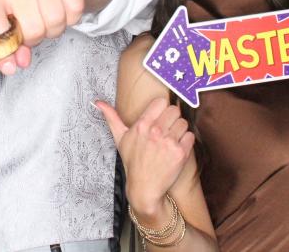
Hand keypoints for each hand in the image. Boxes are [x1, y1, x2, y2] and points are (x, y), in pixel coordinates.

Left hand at [0, 0, 83, 74]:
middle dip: (34, 37)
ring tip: (45, 16)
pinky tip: (60, 7)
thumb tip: (15, 66)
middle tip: (32, 26)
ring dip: (53, 28)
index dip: (3, 50)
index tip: (10, 54)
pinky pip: (75, 12)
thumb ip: (3, 38)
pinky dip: (70, 17)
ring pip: (56, 24)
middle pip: (32, 31)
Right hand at [95, 98, 193, 220]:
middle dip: (172, 119)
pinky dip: (186, 141)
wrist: (144, 188)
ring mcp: (168, 142)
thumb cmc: (133, 162)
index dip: (162, 109)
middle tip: (166, 130)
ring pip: (183, 123)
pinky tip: (176, 148)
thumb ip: (111, 117)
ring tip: (170, 141)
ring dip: (179, 131)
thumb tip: (98, 102)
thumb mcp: (120, 138)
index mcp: (141, 125)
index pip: (161, 102)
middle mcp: (155, 131)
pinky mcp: (180, 153)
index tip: (159, 117)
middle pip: (175, 110)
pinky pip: (190, 136)